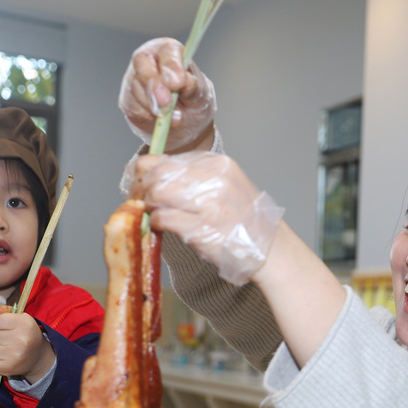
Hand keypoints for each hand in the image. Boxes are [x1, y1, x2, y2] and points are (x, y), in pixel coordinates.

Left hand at [0, 306, 54, 383]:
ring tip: (2, 348)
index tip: (5, 327)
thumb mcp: (19, 318)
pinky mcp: (8, 368)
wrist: (38, 357)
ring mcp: (15, 356)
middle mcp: (22, 340)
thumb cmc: (25, 335)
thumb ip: (3, 311)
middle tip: (5, 339)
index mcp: (26, 324)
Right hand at [119, 37, 216, 150]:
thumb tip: (184, 82)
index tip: (177, 83)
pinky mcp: (129, 101)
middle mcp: (149, 60)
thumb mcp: (201, 95)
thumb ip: (193, 87)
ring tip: (175, 118)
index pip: (167, 51)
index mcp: (170, 52)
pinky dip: (148, 117)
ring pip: (136, 88)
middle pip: (142, 62)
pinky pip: (133, 108)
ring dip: (154, 106)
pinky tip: (162, 121)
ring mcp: (135, 79)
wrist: (185, 125)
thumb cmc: (194, 101)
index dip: (171, 66)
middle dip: (154, 84)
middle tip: (166, 102)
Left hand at [132, 152, 283, 283]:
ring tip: (148, 213)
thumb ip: (196, 178)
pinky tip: (159, 226)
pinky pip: (163, 219)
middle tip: (136, 199)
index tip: (140, 182)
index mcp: (217, 165)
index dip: (145, 171)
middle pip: (157, 175)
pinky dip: (155, 222)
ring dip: (146, 205)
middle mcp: (213, 180)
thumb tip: (157, 178)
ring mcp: (208, 205)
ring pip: (157, 194)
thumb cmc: (247, 220)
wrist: (270, 248)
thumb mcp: (228, 185)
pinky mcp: (202, 229)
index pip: (165, 160)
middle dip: (140, 188)